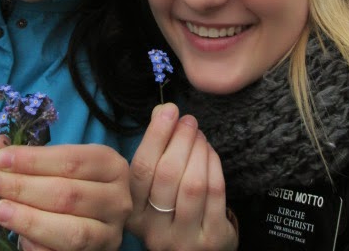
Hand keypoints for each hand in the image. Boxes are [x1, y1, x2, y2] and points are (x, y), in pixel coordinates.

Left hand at [0, 143, 131, 250]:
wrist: (99, 219)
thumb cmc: (79, 183)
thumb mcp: (64, 164)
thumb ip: (35, 157)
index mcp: (111, 166)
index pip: (71, 160)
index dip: (33, 160)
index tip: (0, 159)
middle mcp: (117, 199)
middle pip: (67, 194)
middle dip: (23, 187)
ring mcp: (110, 233)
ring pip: (70, 231)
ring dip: (29, 220)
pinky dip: (38, 246)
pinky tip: (18, 236)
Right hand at [127, 103, 237, 250]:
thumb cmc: (169, 209)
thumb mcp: (153, 185)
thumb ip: (154, 146)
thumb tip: (162, 110)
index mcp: (133, 212)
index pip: (141, 169)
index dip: (156, 135)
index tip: (168, 110)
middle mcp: (154, 230)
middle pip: (167, 174)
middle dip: (181, 139)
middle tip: (188, 120)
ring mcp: (183, 238)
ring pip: (192, 184)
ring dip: (198, 150)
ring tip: (199, 134)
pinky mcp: (211, 239)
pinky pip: (215, 193)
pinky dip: (214, 165)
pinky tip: (209, 152)